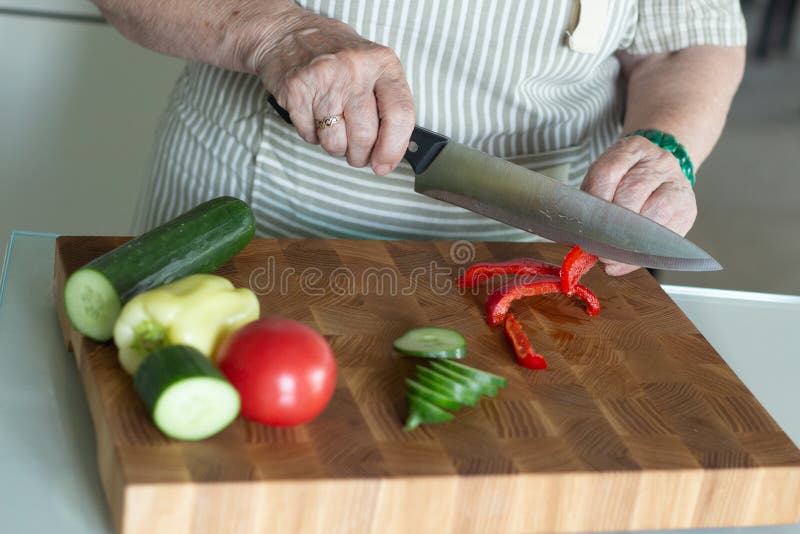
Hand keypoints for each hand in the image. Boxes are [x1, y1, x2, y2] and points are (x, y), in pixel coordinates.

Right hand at [255, 7, 414, 175]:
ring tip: (333, 126)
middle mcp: (355, 69)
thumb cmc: (335, 55)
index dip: (393, 149)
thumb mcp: (372, 67)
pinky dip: (313, 134)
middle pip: (365, 137)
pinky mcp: (296, 90)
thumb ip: (387, 104)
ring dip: (335, 147)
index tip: (384, 165)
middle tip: (356, 152)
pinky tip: (313, 114)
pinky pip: (310, 136)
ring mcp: (324, 78)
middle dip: (359, 155)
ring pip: (335, 142)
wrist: (286, 32)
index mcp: (382, 63)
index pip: (400, 115)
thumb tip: (393, 152)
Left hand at [580, 135, 697, 275]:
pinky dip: (648, 252)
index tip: (585, 225)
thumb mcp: (603, 181)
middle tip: (597, 246)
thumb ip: (591, 204)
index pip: (609, 172)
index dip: (596, 202)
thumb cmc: (623, 180)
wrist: (658, 171)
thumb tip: (584, 241)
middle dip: (613, 224)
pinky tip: (632, 258)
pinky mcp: (688, 208)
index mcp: (631, 150)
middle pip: (633, 192)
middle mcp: (658, 162)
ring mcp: (677, 183)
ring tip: (614, 254)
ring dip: (632, 238)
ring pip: (656, 211)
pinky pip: (670, 233)